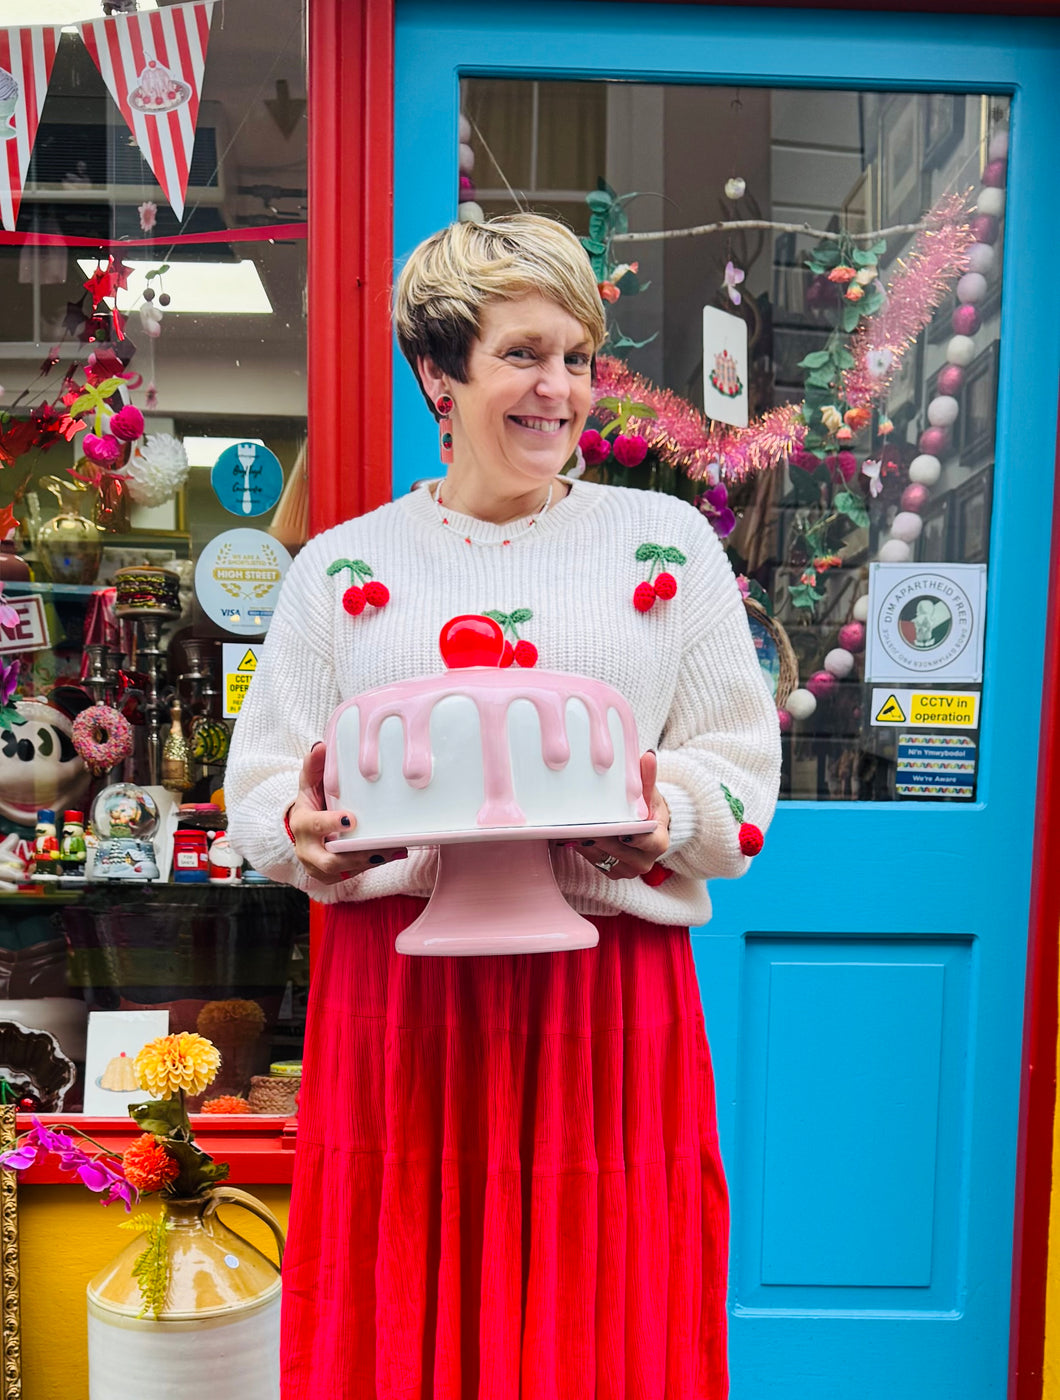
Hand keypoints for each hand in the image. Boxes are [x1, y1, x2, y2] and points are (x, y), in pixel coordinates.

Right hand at [285, 743, 406, 884]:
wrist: (303, 834)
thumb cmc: (311, 806)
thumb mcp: (309, 786)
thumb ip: (314, 767)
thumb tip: (321, 746)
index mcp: (303, 825)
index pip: (314, 826)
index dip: (331, 825)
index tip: (351, 820)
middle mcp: (308, 851)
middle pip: (330, 860)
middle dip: (356, 855)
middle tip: (381, 847)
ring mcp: (320, 868)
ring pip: (346, 870)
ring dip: (371, 860)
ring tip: (396, 849)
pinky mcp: (333, 877)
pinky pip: (355, 874)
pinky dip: (374, 863)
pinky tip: (395, 852)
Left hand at [564, 751, 669, 880]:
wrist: (647, 830)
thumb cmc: (649, 808)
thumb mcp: (651, 793)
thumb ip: (648, 777)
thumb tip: (648, 756)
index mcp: (658, 842)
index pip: (648, 842)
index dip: (634, 837)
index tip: (620, 831)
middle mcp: (644, 861)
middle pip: (618, 848)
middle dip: (601, 834)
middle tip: (581, 821)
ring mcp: (627, 869)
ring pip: (602, 855)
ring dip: (586, 840)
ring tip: (569, 824)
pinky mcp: (611, 872)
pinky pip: (592, 860)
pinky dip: (581, 846)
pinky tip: (570, 832)